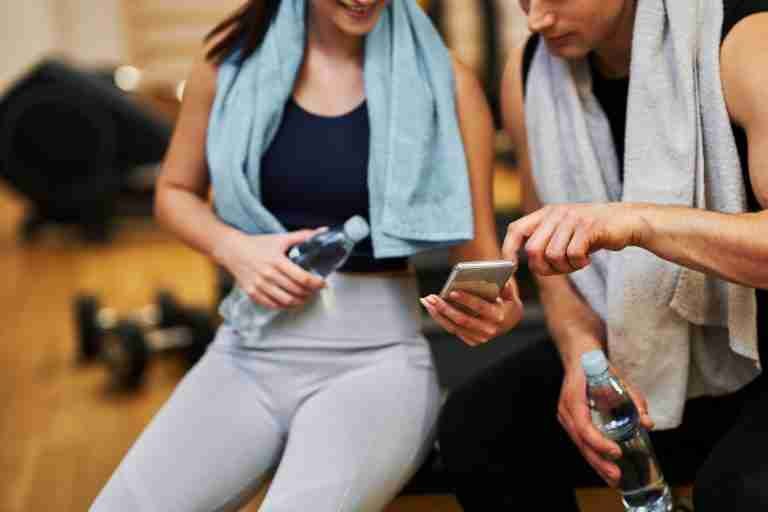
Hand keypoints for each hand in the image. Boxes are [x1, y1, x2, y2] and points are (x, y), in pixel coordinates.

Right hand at [216, 228, 326, 309]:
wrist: (232, 250)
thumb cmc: (258, 244)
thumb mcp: (281, 238)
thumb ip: (303, 236)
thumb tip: (323, 231)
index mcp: (277, 260)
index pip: (302, 277)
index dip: (316, 283)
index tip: (323, 283)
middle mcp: (268, 274)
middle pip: (296, 291)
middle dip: (310, 293)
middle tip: (316, 290)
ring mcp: (259, 286)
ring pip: (286, 301)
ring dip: (300, 301)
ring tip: (306, 297)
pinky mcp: (252, 293)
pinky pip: (273, 305)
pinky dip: (285, 306)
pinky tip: (291, 301)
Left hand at [420, 279, 522, 346]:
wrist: (509, 321)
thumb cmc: (506, 303)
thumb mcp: (510, 294)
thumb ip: (506, 287)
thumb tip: (502, 281)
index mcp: (498, 316)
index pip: (480, 307)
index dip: (466, 300)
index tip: (452, 292)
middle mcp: (488, 330)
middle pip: (462, 319)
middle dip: (445, 308)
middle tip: (432, 297)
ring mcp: (479, 337)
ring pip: (453, 327)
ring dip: (438, 313)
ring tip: (427, 300)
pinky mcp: (471, 340)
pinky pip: (452, 329)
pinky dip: (440, 319)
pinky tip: (431, 307)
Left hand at [502, 203, 649, 275]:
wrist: (627, 221)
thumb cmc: (593, 232)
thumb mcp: (564, 231)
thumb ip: (545, 242)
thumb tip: (527, 264)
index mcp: (546, 213)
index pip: (516, 229)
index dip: (508, 250)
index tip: (510, 268)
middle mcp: (556, 213)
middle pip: (533, 250)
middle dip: (544, 268)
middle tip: (560, 268)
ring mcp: (573, 218)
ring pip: (553, 255)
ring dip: (565, 267)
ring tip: (577, 261)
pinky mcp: (589, 227)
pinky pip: (572, 255)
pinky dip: (579, 263)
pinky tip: (587, 259)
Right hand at [558, 363, 653, 487]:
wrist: (579, 356)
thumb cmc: (597, 365)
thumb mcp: (618, 378)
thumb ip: (633, 400)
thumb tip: (647, 423)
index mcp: (573, 398)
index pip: (583, 426)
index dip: (599, 442)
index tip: (616, 452)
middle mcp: (566, 410)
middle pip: (580, 441)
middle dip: (598, 461)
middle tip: (616, 476)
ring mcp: (566, 416)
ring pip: (579, 444)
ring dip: (596, 462)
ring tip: (613, 478)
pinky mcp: (570, 420)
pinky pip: (580, 441)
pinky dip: (593, 454)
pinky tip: (605, 465)